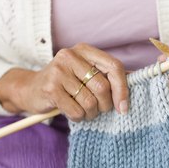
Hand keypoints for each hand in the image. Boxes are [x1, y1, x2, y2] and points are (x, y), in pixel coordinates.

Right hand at [0, 43, 128, 120]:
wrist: (30, 89)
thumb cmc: (67, 84)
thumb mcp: (87, 74)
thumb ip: (108, 75)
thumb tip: (138, 80)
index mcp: (85, 50)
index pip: (114, 66)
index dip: (123, 89)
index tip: (123, 107)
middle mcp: (70, 56)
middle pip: (103, 87)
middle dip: (105, 105)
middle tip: (99, 110)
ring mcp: (58, 71)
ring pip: (90, 102)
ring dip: (91, 114)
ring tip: (85, 112)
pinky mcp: (50, 88)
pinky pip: (76, 111)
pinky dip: (78, 117)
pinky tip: (73, 113)